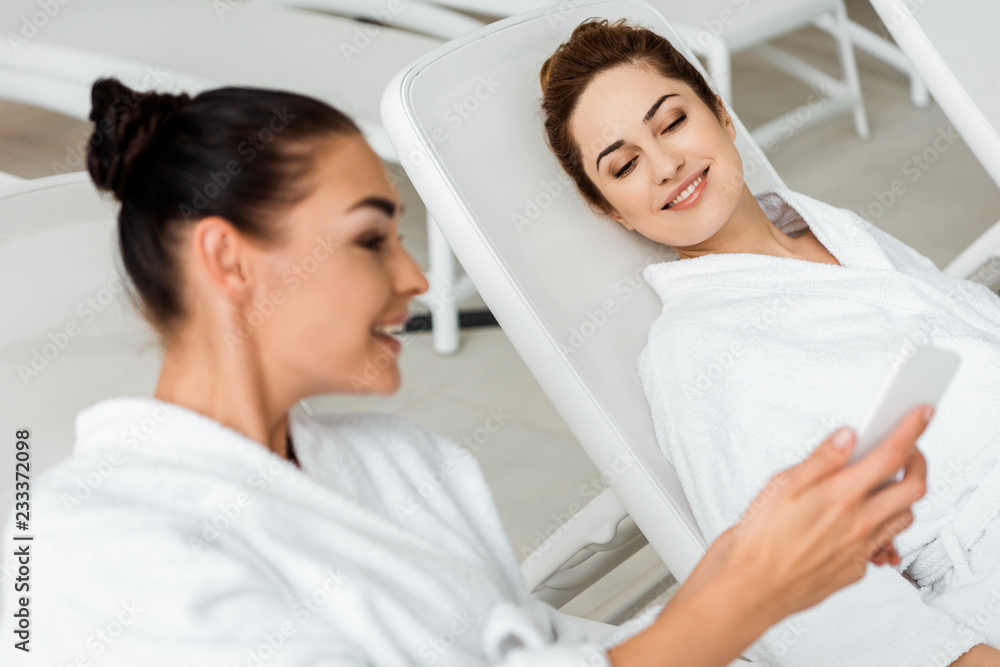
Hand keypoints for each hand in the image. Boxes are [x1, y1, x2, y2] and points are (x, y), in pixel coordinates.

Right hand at [610, 407, 930, 666]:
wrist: (749, 588)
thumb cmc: (758, 540)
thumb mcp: (781, 486)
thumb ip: (820, 460)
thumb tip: (847, 436)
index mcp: (841, 496)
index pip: (892, 455)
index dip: (912, 429)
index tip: (921, 414)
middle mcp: (859, 523)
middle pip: (914, 487)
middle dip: (918, 461)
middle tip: (908, 448)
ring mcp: (860, 549)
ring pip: (904, 517)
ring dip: (903, 496)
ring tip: (885, 484)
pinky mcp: (854, 569)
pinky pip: (882, 546)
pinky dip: (881, 529)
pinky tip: (862, 523)